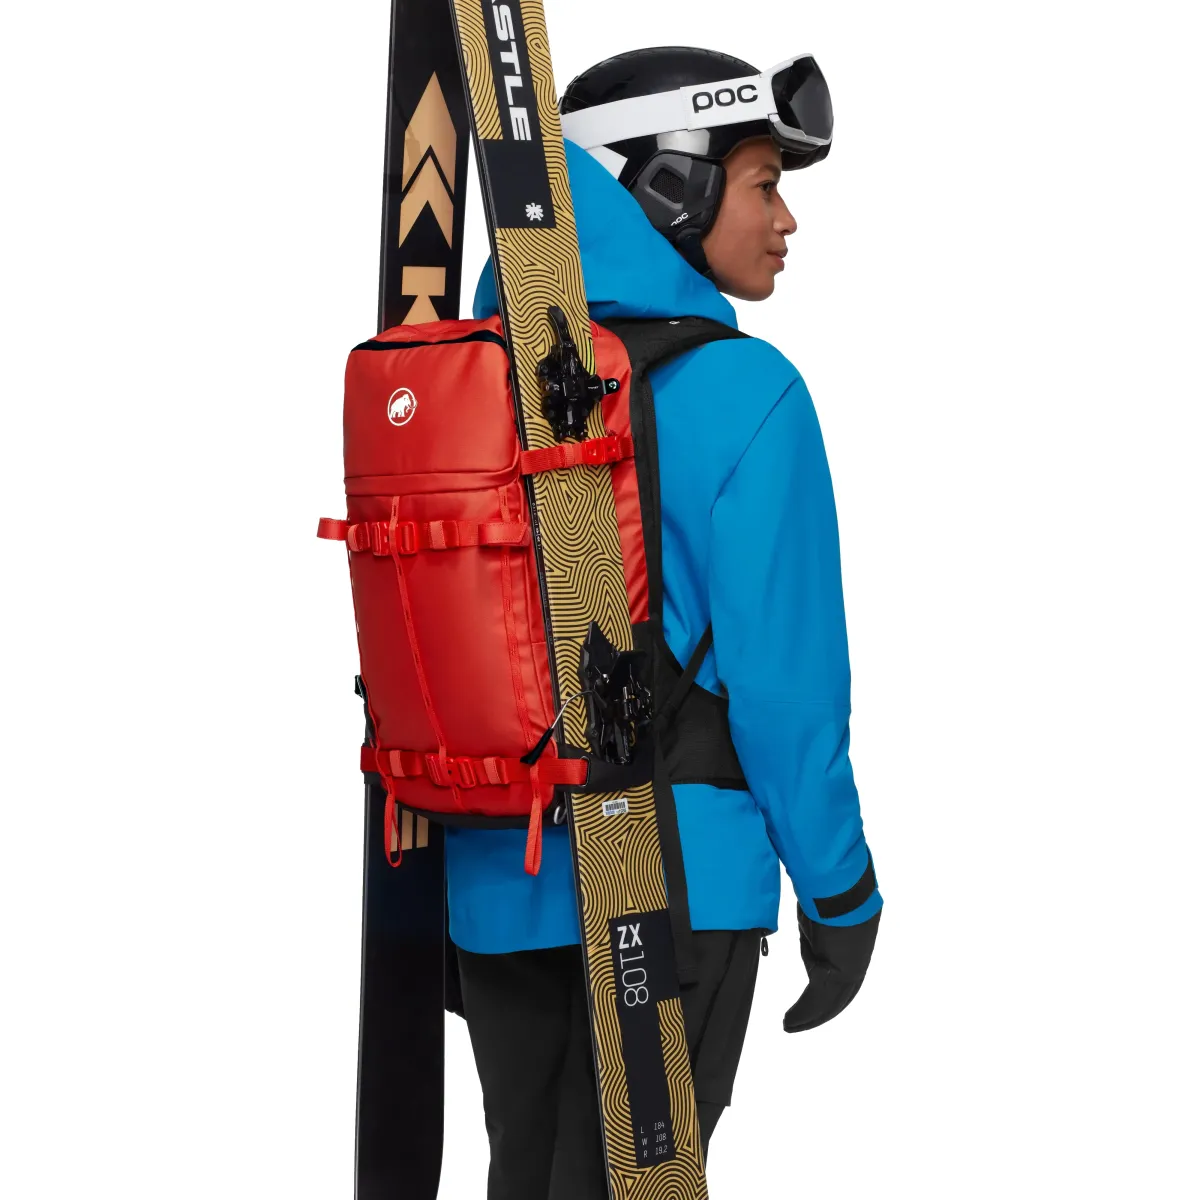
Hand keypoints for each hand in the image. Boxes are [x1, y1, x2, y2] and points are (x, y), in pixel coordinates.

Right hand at [783, 905, 879, 1032]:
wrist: (839, 887)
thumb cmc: (826, 893)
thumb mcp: (819, 918)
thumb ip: (816, 937)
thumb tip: (810, 942)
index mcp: (855, 950)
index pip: (843, 980)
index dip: (829, 995)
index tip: (812, 1001)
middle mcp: (857, 964)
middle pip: (839, 998)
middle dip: (820, 1013)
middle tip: (800, 1023)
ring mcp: (850, 971)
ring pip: (829, 1004)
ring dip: (809, 1017)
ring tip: (790, 1026)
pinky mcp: (836, 975)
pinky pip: (816, 1000)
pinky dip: (802, 1013)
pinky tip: (789, 1021)